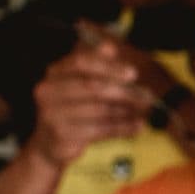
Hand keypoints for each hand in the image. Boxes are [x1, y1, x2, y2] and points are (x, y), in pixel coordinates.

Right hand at [29, 40, 150, 167]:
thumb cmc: (71, 111)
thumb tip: (109, 47)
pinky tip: (137, 127)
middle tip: (146, 96)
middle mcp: (48, 92)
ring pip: (99, 110)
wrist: (48, 146)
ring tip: (144, 111)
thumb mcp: (80, 85)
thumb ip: (96, 65)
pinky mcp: (63, 135)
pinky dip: (122, 128)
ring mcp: (53, 114)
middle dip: (123, 91)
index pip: (81, 62)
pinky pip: (100, 130)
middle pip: (92, 86)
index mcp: (54, 73)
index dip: (109, 67)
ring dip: (126, 111)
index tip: (133, 73)